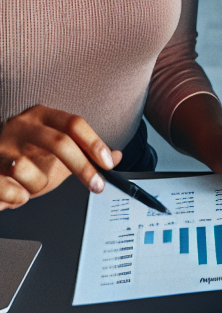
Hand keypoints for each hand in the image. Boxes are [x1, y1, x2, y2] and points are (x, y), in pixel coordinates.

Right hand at [0, 105, 121, 209]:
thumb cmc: (26, 154)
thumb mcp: (58, 150)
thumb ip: (87, 152)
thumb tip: (118, 156)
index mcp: (43, 115)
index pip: (74, 124)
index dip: (95, 144)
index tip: (108, 163)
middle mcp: (22, 126)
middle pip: (60, 143)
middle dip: (82, 168)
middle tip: (96, 185)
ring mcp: (1, 145)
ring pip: (30, 169)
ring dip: (37, 186)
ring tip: (31, 186)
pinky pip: (9, 189)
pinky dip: (17, 197)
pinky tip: (17, 194)